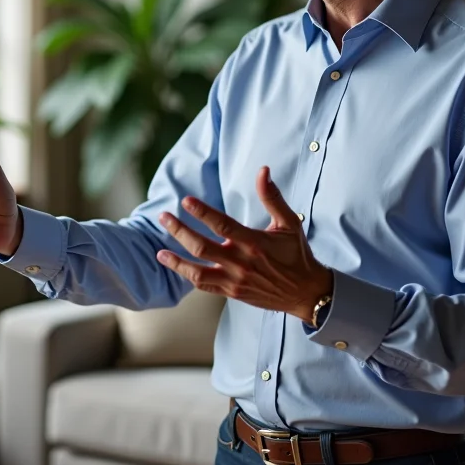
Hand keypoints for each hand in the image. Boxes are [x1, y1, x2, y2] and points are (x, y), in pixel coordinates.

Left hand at [156, 166, 332, 323]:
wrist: (305, 292)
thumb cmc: (297, 255)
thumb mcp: (289, 223)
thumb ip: (272, 198)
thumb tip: (263, 171)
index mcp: (254, 243)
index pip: (222, 225)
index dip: (202, 212)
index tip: (186, 201)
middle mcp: (241, 262)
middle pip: (201, 247)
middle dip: (179, 230)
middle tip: (164, 216)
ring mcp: (234, 280)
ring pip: (197, 271)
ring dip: (176, 260)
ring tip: (159, 250)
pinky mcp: (232, 293)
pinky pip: (204, 286)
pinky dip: (187, 275)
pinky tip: (175, 265)